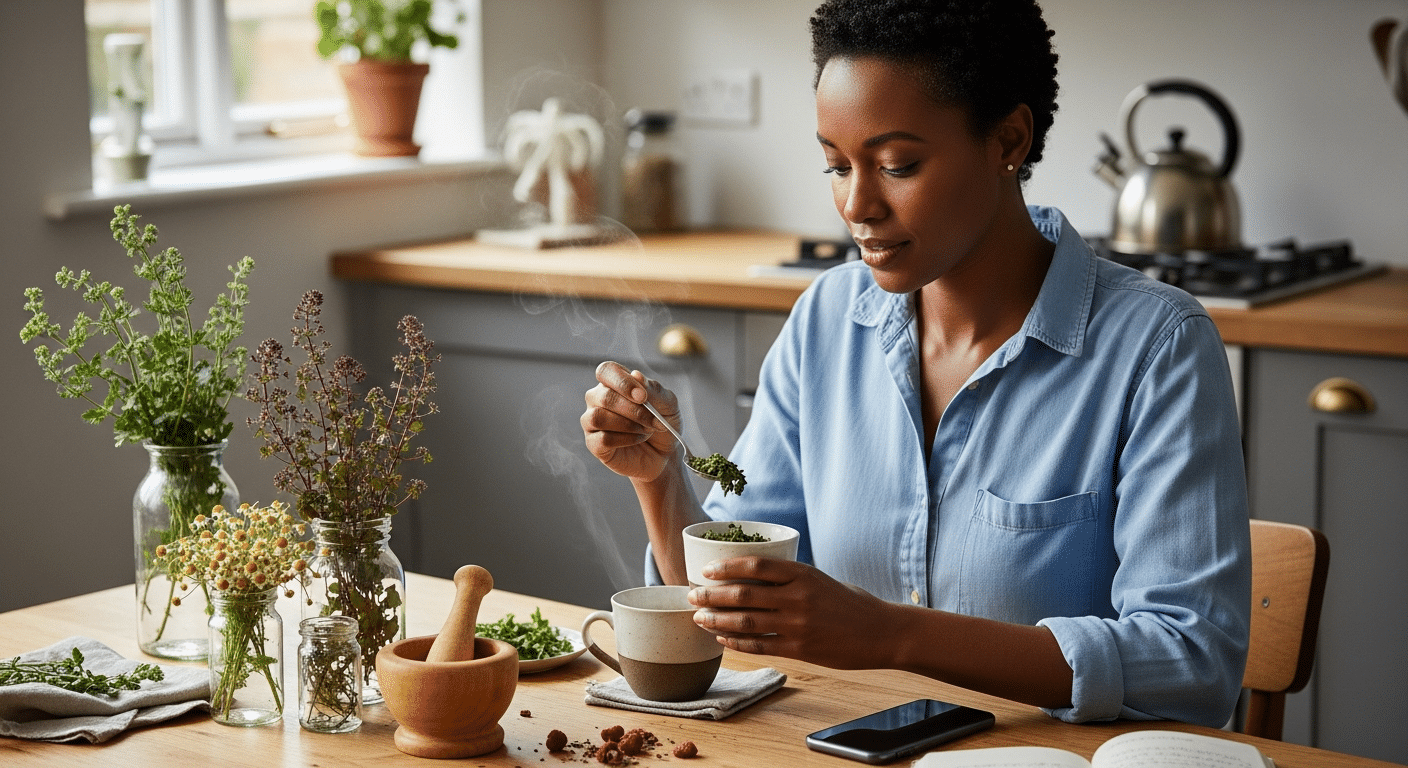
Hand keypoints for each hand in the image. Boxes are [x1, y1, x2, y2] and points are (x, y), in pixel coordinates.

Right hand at [581, 360, 682, 482]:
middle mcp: (598, 398)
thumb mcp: (668, 404)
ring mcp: (592, 421)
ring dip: (629, 425)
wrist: (664, 454)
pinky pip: (602, 439)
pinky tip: (638, 439)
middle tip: (654, 420)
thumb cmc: (663, 423)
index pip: (606, 371)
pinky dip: (626, 440)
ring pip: (599, 417)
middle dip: (634, 410)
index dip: (622, 382)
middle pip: (604, 396)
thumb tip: (636, 375)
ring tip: (647, 430)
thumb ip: (654, 389)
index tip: (643, 397)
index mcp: (615, 382)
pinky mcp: (593, 443)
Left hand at [687, 557, 897, 670]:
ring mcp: (798, 624)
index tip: (707, 570)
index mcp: (803, 574)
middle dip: (712, 595)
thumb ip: (793, 579)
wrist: (883, 633)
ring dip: (717, 619)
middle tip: (693, 595)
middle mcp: (798, 597)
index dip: (727, 567)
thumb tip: (757, 578)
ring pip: (746, 621)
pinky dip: (737, 641)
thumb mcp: (823, 580)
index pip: (756, 565)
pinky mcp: (801, 649)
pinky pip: (760, 645)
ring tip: (699, 618)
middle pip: (743, 594)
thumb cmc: (853, 603)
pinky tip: (723, 638)